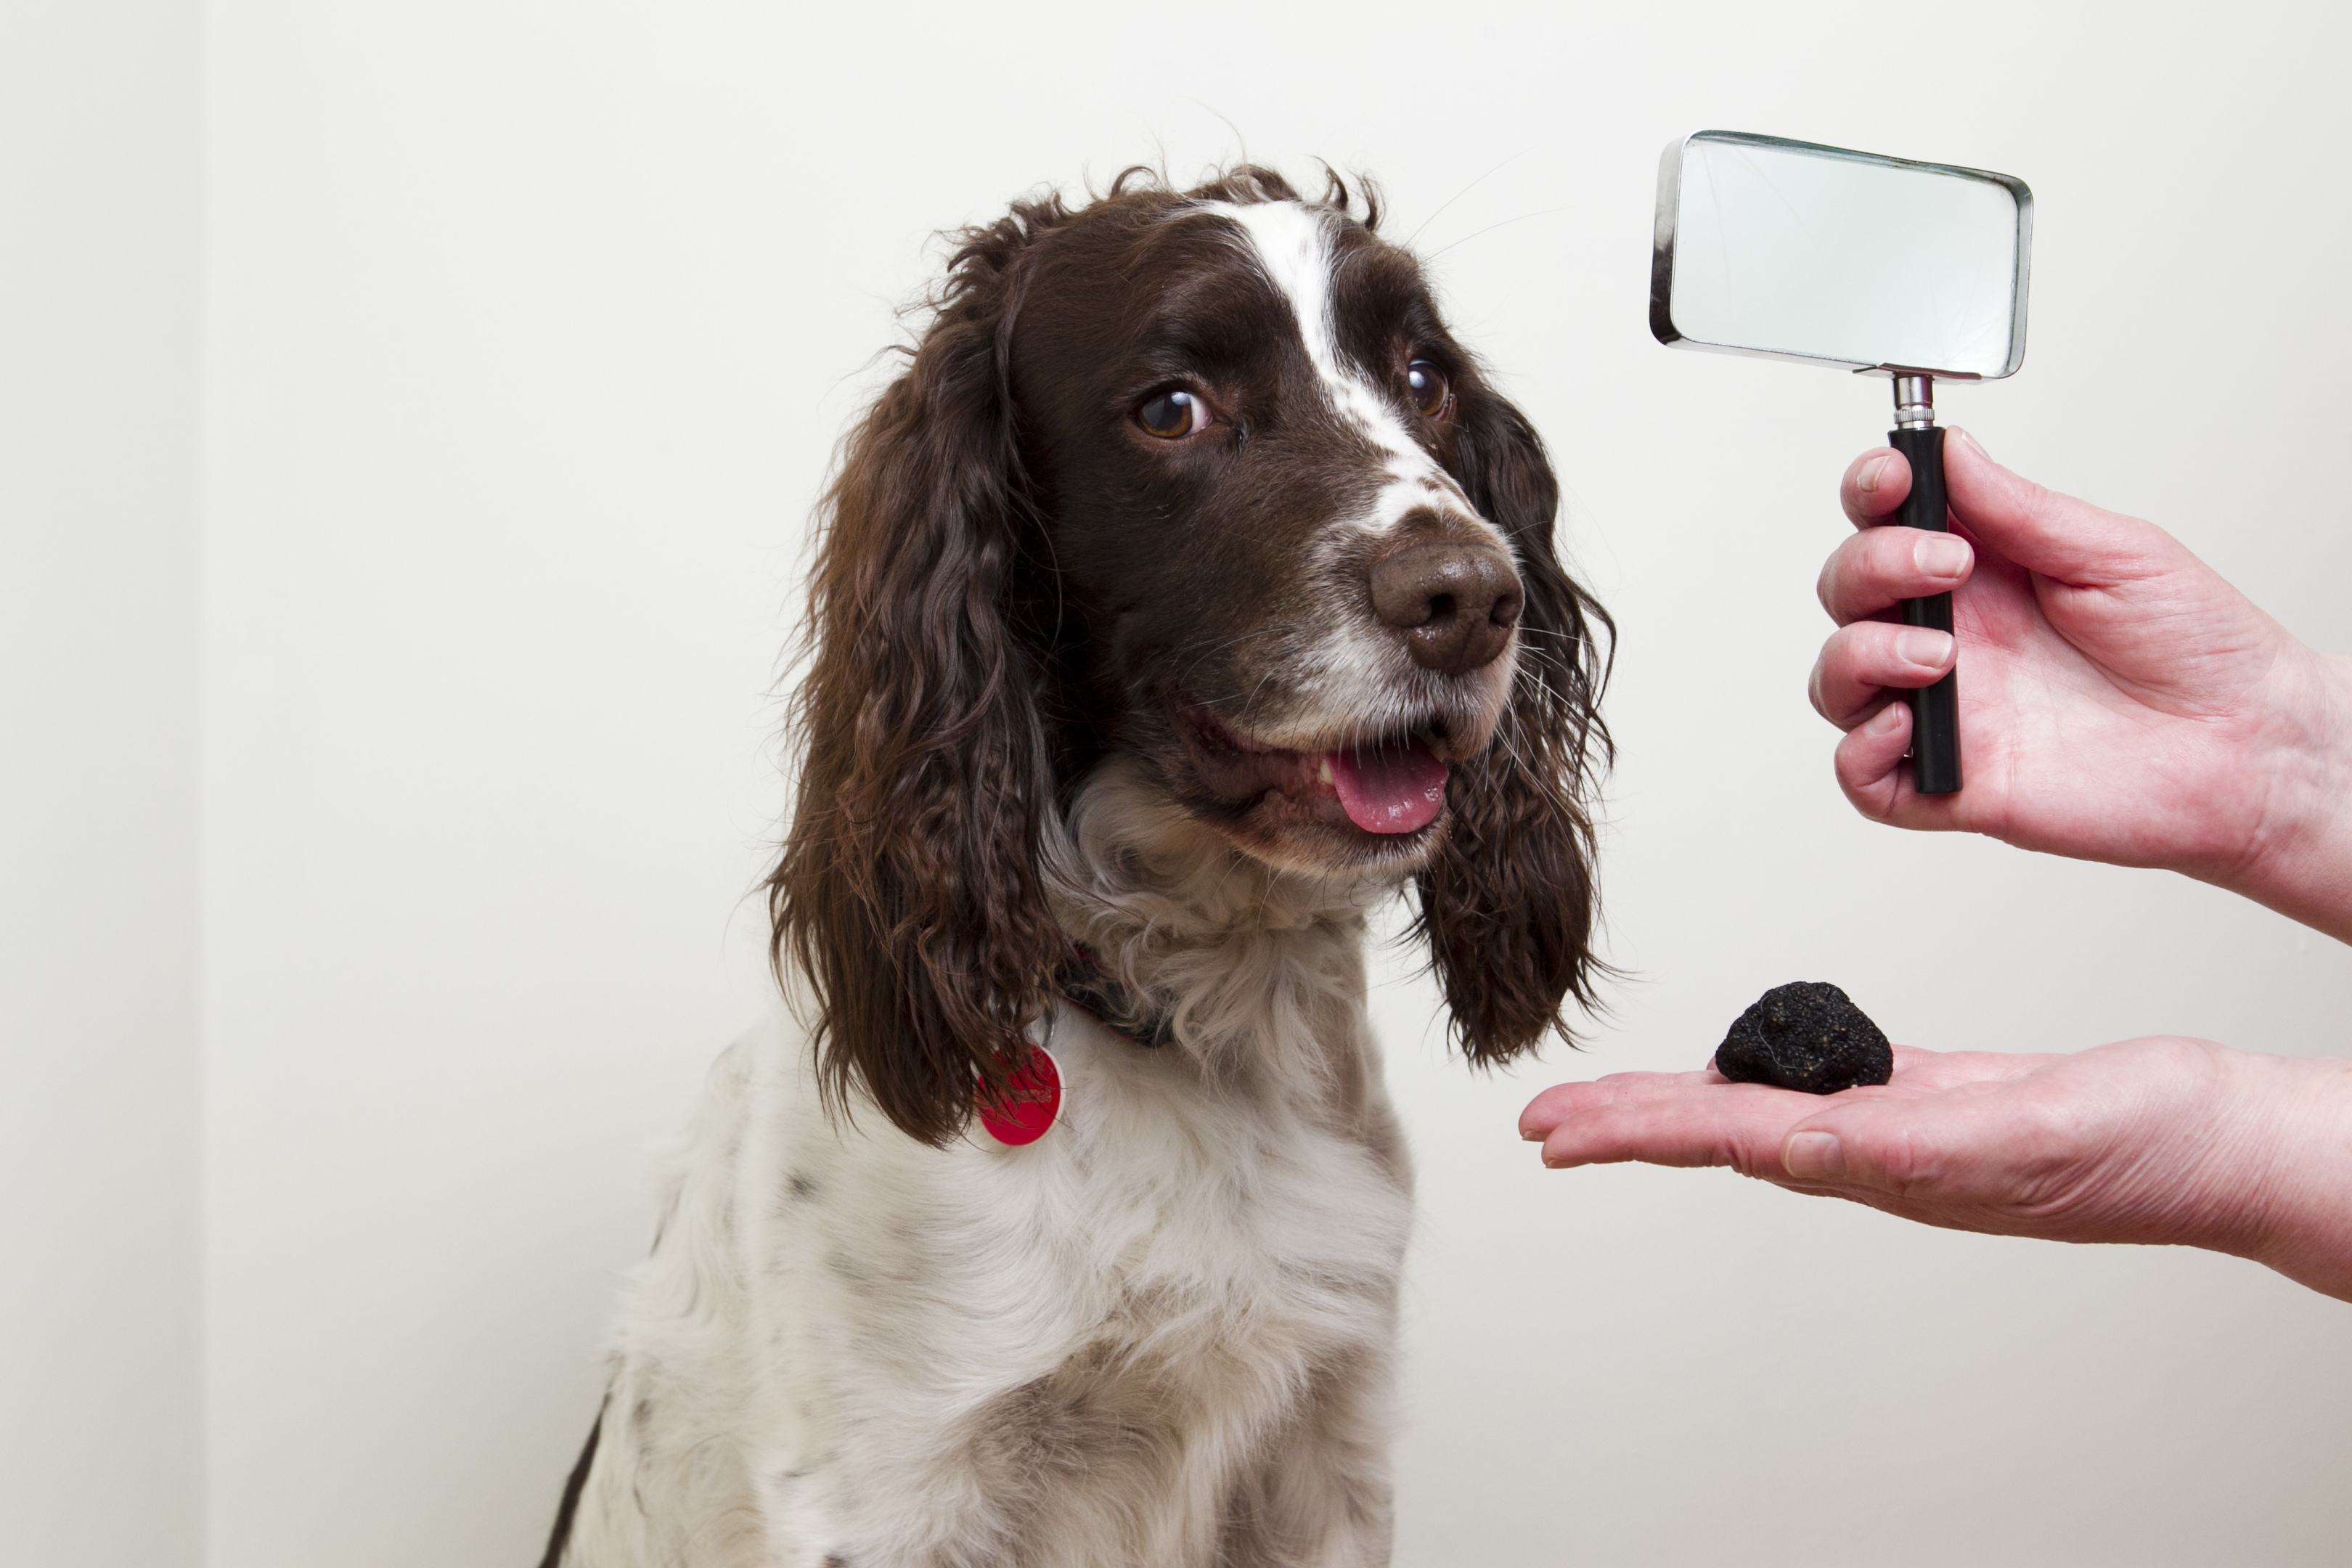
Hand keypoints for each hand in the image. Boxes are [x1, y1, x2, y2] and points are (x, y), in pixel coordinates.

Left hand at [1518, 1040, 2351, 1301]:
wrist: (2212, 1140)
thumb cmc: (2137, 1148)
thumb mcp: (2013, 1141)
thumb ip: (1900, 1151)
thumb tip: (1788, 1151)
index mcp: (1875, 1160)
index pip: (1721, 1138)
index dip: (1632, 1129)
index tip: (1556, 1132)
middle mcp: (1870, 1152)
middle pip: (1717, 1130)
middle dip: (1624, 1121)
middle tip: (1541, 1120)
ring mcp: (1897, 1130)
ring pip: (1755, 1110)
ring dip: (1675, 1103)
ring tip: (1608, 1098)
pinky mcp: (1929, 1100)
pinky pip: (1816, 1087)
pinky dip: (1756, 1079)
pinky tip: (1736, 1077)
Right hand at [1812, 431, 2351, 938]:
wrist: (2248, 745)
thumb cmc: (2198, 648)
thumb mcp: (2113, 552)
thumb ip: (2019, 508)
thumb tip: (1952, 451)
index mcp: (1982, 574)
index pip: (1886, 522)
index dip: (1871, 491)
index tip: (1894, 478)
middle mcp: (1952, 637)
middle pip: (1847, 591)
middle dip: (1873, 566)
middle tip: (1948, 566)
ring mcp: (1946, 710)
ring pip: (1836, 680)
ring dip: (1861, 654)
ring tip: (1936, 654)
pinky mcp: (1951, 783)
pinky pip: (1862, 776)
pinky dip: (1860, 751)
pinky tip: (1906, 725)